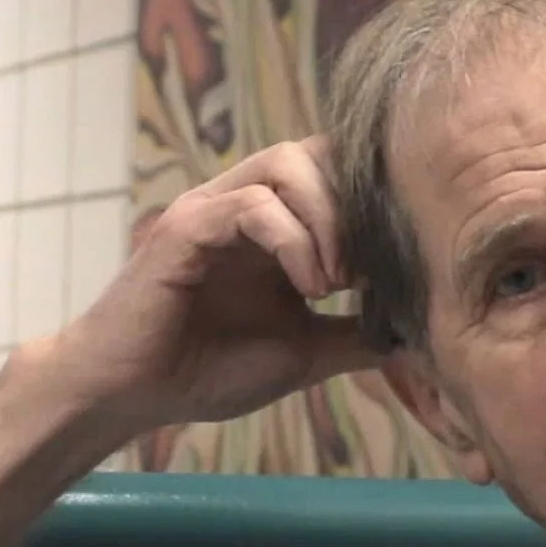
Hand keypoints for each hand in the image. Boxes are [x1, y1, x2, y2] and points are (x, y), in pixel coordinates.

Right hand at [37, 135, 378, 432]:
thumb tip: (414, 334)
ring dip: (328, 218)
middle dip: (356, 204)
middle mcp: (243, 204)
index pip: (334, 172)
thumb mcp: (303, 353)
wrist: (130, 395)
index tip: (397, 260)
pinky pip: (251, 204)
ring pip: (285, 163)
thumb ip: (354, 335)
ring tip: (337, 281)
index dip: (374, 202)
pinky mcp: (185, 227)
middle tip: (367, 272)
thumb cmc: (205, 370)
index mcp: (273, 226)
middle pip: (317, 151)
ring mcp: (212, 209)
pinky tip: (309, 288)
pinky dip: (293, 240)